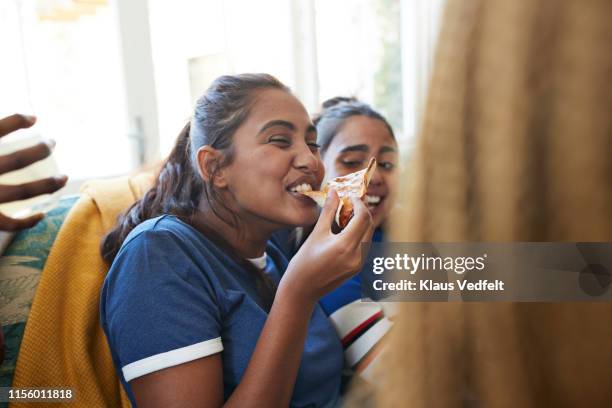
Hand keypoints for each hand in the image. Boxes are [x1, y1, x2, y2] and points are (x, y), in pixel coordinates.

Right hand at [0, 114, 67, 230]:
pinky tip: (41, 213)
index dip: (16, 121)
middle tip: (53, 142)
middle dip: (41, 150)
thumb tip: (26, 123)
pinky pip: (10, 223)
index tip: (35, 118)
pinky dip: (28, 220)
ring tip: (63, 177)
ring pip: (23, 192)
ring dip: (48, 184)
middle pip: (19, 160)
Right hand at [281, 189, 374, 303]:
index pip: (363, 217)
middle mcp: (357, 255)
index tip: (349, 196)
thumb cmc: (304, 262)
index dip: (359, 203)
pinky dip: (359, 233)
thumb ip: (329, 211)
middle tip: (349, 202)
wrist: (302, 290)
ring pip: (368, 235)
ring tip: (345, 214)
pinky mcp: (357, 267)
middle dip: (362, 211)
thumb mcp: (316, 233)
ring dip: (361, 222)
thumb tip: (334, 192)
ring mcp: (359, 263)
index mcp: (346, 246)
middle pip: (369, 225)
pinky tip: (345, 229)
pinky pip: (364, 245)